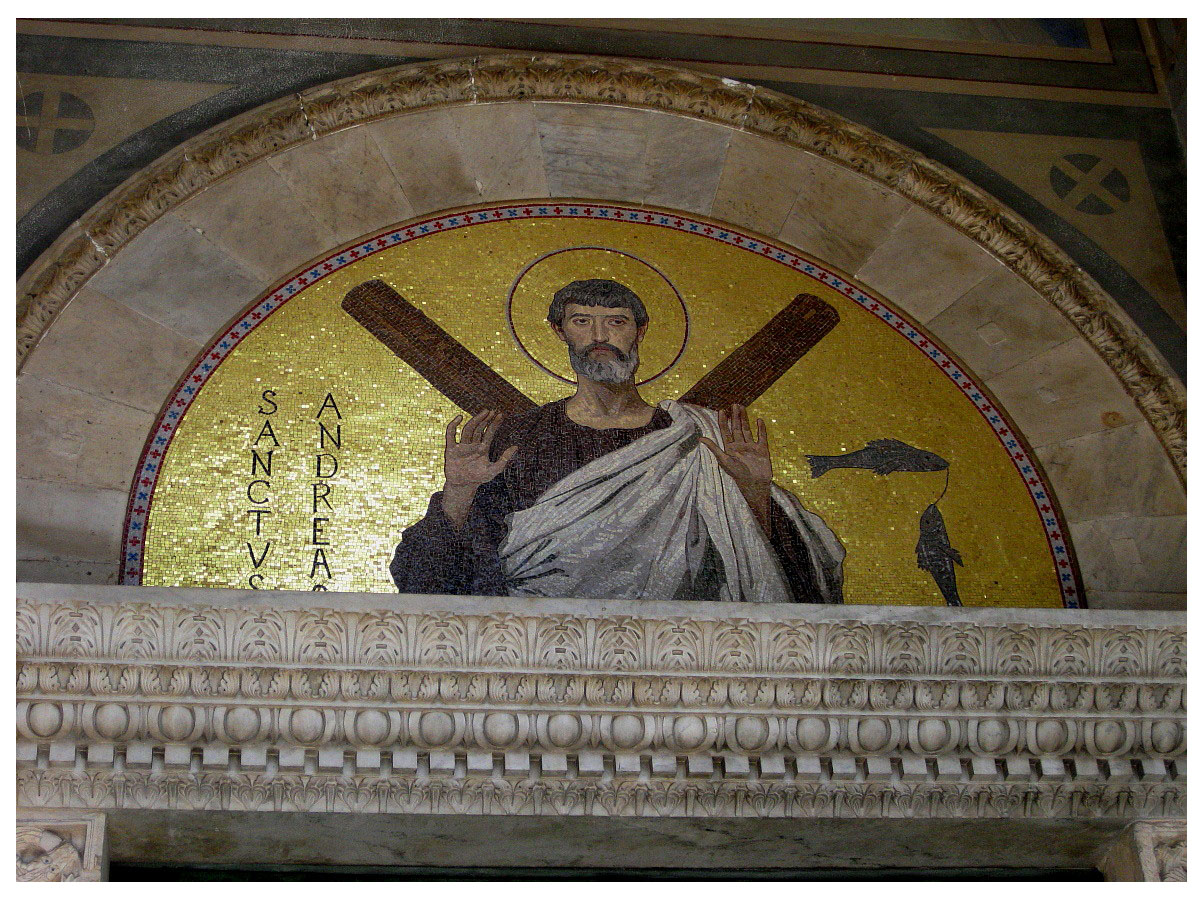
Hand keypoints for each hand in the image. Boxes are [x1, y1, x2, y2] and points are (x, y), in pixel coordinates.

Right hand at [442, 410, 516, 526]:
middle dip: (486, 420)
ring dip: (475, 420)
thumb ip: (504, 459)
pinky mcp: (450, 448)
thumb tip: (516, 446)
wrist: (462, 485)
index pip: (489, 433)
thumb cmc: (478, 478)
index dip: (494, 424)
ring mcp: (462, 446)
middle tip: (492, 410)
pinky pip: (450, 434)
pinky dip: (453, 425)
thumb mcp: (494, 470)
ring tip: (483, 412)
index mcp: (482, 448)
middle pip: (479, 428)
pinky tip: (459, 417)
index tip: (500, 415)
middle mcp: (472, 444)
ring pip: (468, 429)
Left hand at [698, 404, 772, 534]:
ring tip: (742, 407)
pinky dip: (761, 429)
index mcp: (730, 448)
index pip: (725, 432)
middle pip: (736, 428)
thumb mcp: (724, 460)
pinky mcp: (762, 449)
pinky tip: (759, 420)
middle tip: (734, 404)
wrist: (755, 483)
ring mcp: (751, 447)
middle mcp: (740, 446)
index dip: (723, 421)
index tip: (721, 410)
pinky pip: (761, 436)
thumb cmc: (738, 474)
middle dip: (735, 417)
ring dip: (745, 419)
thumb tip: (700, 438)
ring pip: (747, 430)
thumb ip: (714, 448)